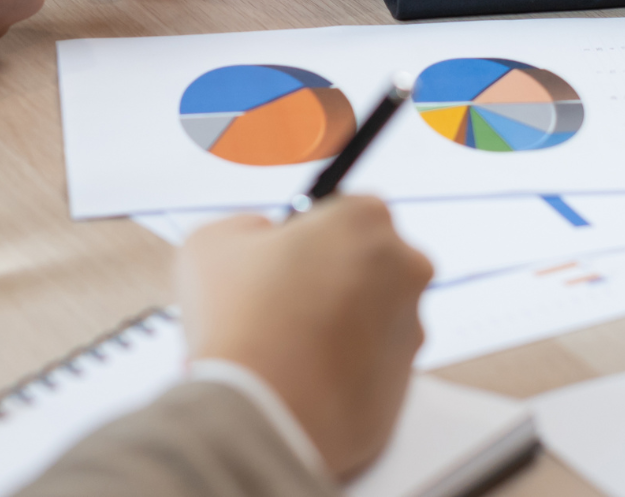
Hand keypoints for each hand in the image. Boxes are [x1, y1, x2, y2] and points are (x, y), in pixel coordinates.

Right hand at [177, 196, 434, 480]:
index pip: (348, 208)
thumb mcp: (213, 240)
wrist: (257, 417)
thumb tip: (262, 238)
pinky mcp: (407, 386)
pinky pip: (373, 365)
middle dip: (332, 275)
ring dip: (339, 324)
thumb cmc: (237, 324)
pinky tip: (302, 377)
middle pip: (370, 260)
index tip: (287, 251)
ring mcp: (411, 330)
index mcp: (366, 221)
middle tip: (282, 299)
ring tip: (285, 346)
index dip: (311, 230)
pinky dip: (345, 369)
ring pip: (374, 315)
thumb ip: (248, 225)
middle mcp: (404, 270)